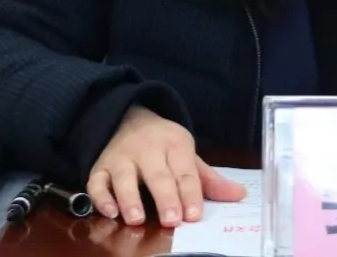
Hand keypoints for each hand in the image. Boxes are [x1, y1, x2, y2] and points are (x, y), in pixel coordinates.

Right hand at [86, 106, 246, 226]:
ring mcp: (122, 157)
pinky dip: (100, 196)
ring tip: (136, 218)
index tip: (193, 215)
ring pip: (124, 177)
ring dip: (129, 198)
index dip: (190, 193)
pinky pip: (97, 181)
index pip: (185, 171)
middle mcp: (147, 149)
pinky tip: (108, 211)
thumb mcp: (187, 154)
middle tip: (171, 219)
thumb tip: (239, 195)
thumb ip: (209, 179)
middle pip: (157, 174)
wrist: (128, 117)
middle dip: (165, 197)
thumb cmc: (163, 145)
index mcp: (175, 144)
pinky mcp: (100, 166)